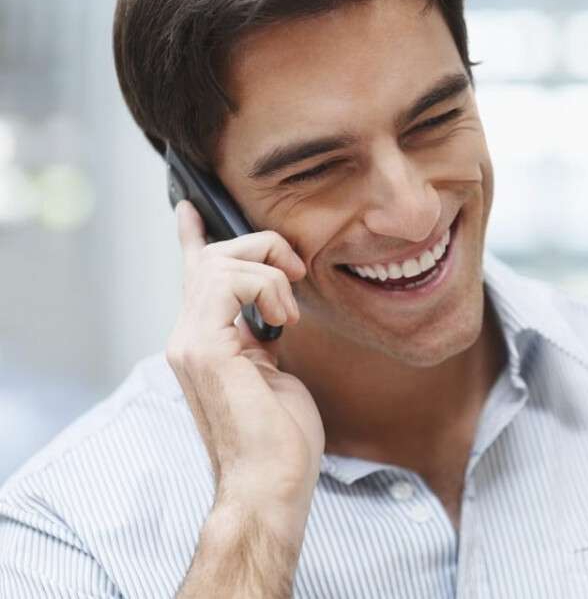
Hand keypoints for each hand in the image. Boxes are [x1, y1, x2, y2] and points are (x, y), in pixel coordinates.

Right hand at [166, 200, 323, 535]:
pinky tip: (283, 321)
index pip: (193, 277)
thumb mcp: (274, 372)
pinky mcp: (204, 348)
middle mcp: (186, 338)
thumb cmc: (280, 438)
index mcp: (203, 343)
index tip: (188, 210)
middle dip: (262, 248)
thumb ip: (261, 337)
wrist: (271, 482)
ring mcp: (189, 343)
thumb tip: (272, 312)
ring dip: (269, 269)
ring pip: (220, 260)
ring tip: (290, 310)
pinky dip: (267, 287)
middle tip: (298, 274)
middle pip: (213, 257)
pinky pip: (230, 281)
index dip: (192, 239)